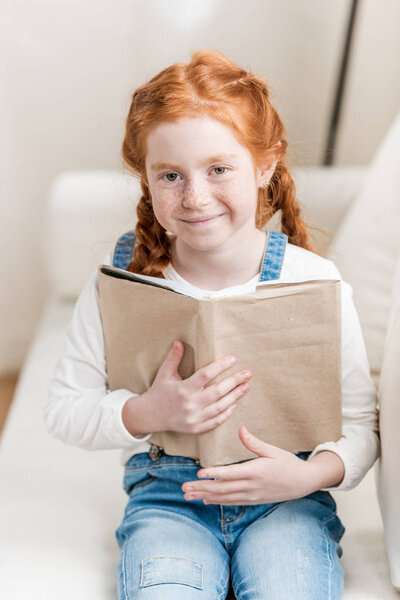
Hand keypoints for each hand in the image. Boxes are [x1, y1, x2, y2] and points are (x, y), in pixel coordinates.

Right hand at [143, 340, 251, 434]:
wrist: (150, 416)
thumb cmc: (159, 391)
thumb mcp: (164, 373)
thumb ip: (173, 358)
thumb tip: (179, 341)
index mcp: (183, 389)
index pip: (206, 375)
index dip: (220, 366)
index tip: (233, 359)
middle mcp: (190, 404)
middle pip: (218, 391)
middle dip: (234, 381)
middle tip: (248, 373)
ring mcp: (194, 418)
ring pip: (220, 406)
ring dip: (235, 396)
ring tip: (246, 386)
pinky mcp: (196, 428)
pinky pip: (216, 421)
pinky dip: (227, 413)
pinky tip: (235, 403)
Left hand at [182, 426, 320, 504]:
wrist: (303, 483)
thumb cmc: (288, 463)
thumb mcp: (273, 450)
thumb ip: (254, 442)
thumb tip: (240, 429)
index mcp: (256, 471)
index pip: (230, 474)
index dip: (214, 474)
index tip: (199, 473)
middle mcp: (251, 486)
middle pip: (222, 489)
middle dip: (202, 488)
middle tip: (184, 487)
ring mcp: (251, 495)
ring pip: (224, 498)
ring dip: (205, 496)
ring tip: (189, 495)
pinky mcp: (252, 500)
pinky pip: (232, 502)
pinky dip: (218, 502)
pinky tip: (205, 500)